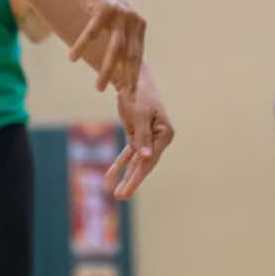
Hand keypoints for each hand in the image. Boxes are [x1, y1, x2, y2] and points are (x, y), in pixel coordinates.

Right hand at [65, 0, 145, 95]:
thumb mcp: (114, 19)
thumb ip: (120, 36)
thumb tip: (120, 62)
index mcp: (138, 25)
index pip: (137, 57)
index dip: (134, 77)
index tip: (131, 96)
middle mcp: (133, 19)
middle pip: (130, 56)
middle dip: (127, 79)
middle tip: (125, 99)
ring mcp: (121, 13)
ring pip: (115, 48)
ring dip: (106, 69)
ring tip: (98, 88)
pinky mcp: (104, 7)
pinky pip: (92, 32)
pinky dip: (82, 45)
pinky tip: (72, 58)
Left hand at [105, 74, 175, 200]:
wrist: (132, 78)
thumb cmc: (139, 94)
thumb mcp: (140, 116)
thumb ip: (142, 138)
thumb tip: (146, 158)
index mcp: (165, 133)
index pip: (151, 158)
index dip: (138, 174)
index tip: (128, 186)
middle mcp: (159, 138)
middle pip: (144, 164)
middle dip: (132, 181)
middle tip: (121, 197)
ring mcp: (147, 139)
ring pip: (136, 162)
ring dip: (126, 177)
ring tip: (117, 194)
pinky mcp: (136, 136)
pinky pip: (128, 154)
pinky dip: (119, 164)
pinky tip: (109, 177)